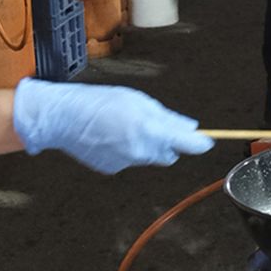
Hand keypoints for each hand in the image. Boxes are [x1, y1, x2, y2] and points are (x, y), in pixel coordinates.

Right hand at [13, 81, 212, 173]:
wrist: (63, 117)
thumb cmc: (100, 101)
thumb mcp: (138, 100)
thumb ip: (167, 117)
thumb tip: (190, 127)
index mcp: (148, 129)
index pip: (186, 145)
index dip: (200, 144)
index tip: (207, 142)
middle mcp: (140, 151)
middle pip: (168, 154)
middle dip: (168, 144)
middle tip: (154, 125)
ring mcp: (126, 163)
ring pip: (148, 157)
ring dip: (146, 146)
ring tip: (125, 127)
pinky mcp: (113, 169)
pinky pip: (130, 161)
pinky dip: (127, 151)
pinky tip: (112, 137)